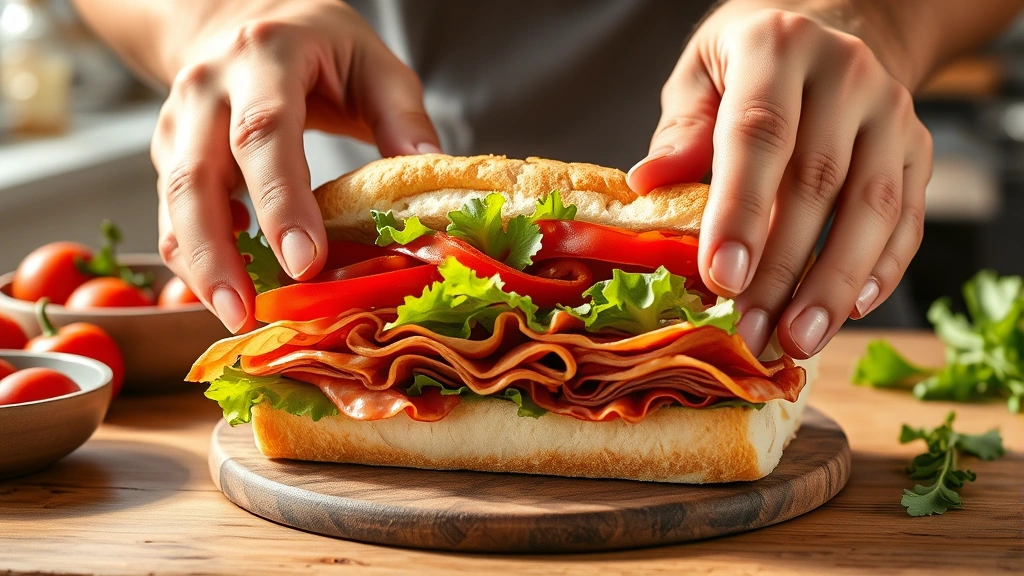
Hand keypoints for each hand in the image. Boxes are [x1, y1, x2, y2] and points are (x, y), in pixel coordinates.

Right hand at [149, 0, 439, 332]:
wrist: (245, 17)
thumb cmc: (319, 46)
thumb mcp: (373, 61)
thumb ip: (402, 115)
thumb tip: (431, 174)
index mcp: (264, 57)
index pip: (265, 133)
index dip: (281, 200)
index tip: (305, 261)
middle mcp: (208, 88)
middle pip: (195, 176)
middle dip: (218, 252)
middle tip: (247, 311)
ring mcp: (178, 121)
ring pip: (173, 201)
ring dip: (198, 266)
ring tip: (235, 316)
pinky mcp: (169, 152)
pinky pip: (170, 212)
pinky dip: (191, 256)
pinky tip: (226, 285)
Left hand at [627, 2, 931, 357]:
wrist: (831, 26)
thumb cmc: (747, 63)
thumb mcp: (699, 76)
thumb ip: (681, 132)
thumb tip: (648, 185)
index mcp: (776, 47)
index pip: (759, 134)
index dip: (740, 211)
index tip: (721, 278)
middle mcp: (845, 73)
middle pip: (817, 182)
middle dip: (782, 269)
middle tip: (752, 333)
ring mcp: (891, 111)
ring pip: (871, 208)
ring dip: (834, 283)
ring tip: (798, 341)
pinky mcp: (918, 147)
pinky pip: (907, 218)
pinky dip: (882, 271)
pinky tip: (849, 312)